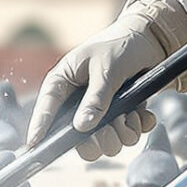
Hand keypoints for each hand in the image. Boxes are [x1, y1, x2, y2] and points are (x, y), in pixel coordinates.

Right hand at [25, 0, 186, 161]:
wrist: (152, 39)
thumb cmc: (121, 45)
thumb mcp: (107, 69)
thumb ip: (96, 98)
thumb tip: (81, 128)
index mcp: (64, 83)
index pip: (46, 109)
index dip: (39, 129)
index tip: (34, 147)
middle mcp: (78, 101)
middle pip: (77, 138)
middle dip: (98, 139)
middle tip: (114, 127)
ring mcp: (99, 111)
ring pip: (104, 142)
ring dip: (122, 133)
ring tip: (132, 115)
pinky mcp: (120, 115)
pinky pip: (126, 135)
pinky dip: (137, 127)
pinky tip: (143, 113)